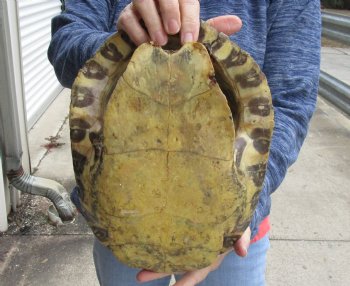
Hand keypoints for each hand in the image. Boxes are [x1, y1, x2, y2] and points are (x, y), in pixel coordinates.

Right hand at [117, 0, 241, 44]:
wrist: (149, 48)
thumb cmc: (176, 39)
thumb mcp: (193, 33)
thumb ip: (212, 28)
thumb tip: (238, 23)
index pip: (186, 0)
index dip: (189, 18)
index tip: (190, 40)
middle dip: (169, 10)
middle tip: (174, 32)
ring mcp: (140, 5)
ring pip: (143, 1)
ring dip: (152, 21)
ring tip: (160, 42)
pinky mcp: (125, 17)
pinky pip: (128, 20)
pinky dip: (137, 33)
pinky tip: (145, 45)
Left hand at [137, 227, 250, 285]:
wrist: (230, 212)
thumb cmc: (236, 224)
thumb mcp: (242, 230)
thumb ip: (241, 239)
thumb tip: (243, 252)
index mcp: (211, 257)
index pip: (196, 272)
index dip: (185, 282)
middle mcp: (198, 256)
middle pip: (177, 267)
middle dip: (159, 272)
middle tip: (139, 276)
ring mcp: (190, 248)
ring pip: (171, 257)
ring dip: (155, 262)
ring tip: (136, 266)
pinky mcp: (185, 237)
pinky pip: (170, 244)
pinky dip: (159, 246)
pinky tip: (145, 245)